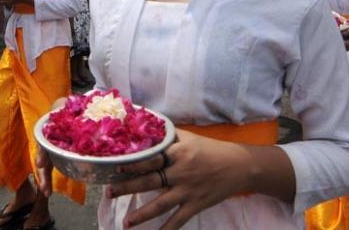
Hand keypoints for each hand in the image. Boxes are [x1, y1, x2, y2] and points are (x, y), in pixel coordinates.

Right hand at [36, 97, 67, 196]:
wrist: (73, 110)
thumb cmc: (66, 107)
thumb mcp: (64, 104)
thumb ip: (62, 106)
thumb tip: (63, 107)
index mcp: (47, 130)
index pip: (42, 142)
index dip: (42, 153)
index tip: (42, 163)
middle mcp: (46, 141)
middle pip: (42, 157)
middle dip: (42, 173)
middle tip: (44, 187)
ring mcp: (51, 149)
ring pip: (46, 165)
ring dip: (44, 179)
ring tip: (46, 192)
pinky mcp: (58, 155)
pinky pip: (54, 166)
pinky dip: (50, 178)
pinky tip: (48, 190)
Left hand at [107, 130, 255, 228]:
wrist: (239, 165)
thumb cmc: (210, 149)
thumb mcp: (188, 137)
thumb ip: (167, 136)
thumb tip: (144, 128)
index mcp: (178, 152)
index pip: (151, 158)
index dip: (134, 163)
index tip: (116, 167)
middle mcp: (181, 172)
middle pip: (150, 181)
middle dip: (127, 188)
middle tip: (109, 192)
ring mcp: (188, 190)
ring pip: (161, 204)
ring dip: (142, 215)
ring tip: (126, 222)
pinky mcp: (197, 205)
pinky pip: (179, 220)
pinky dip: (167, 229)